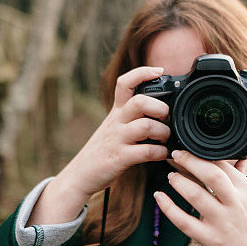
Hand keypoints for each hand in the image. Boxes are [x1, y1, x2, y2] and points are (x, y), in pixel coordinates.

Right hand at [60, 66, 170, 197]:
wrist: (80, 174)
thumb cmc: (104, 150)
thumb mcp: (114, 126)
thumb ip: (131, 116)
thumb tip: (160, 109)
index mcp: (116, 112)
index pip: (125, 83)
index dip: (143, 73)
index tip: (159, 71)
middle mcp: (116, 122)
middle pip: (140, 101)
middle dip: (161, 108)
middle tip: (166, 120)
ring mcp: (118, 139)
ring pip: (147, 126)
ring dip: (163, 133)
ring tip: (165, 139)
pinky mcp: (120, 158)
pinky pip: (147, 152)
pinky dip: (160, 153)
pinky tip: (162, 154)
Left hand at [154, 149, 246, 245]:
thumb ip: (244, 177)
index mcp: (246, 191)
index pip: (223, 164)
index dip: (203, 154)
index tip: (189, 149)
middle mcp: (235, 204)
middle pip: (211, 174)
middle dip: (189, 160)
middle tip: (176, 154)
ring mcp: (222, 222)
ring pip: (194, 195)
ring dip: (178, 181)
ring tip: (171, 176)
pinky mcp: (210, 239)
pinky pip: (184, 221)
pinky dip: (168, 207)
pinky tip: (159, 197)